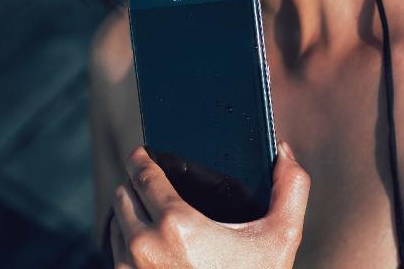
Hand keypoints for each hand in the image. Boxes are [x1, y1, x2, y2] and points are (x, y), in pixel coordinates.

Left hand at [110, 141, 310, 268]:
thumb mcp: (281, 238)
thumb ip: (291, 189)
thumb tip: (283, 151)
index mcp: (177, 225)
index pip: (144, 176)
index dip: (141, 159)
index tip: (141, 152)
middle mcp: (143, 247)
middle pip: (123, 195)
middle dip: (135, 184)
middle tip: (151, 181)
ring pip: (115, 224)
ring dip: (129, 213)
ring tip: (149, 209)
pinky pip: (113, 252)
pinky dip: (125, 240)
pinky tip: (147, 240)